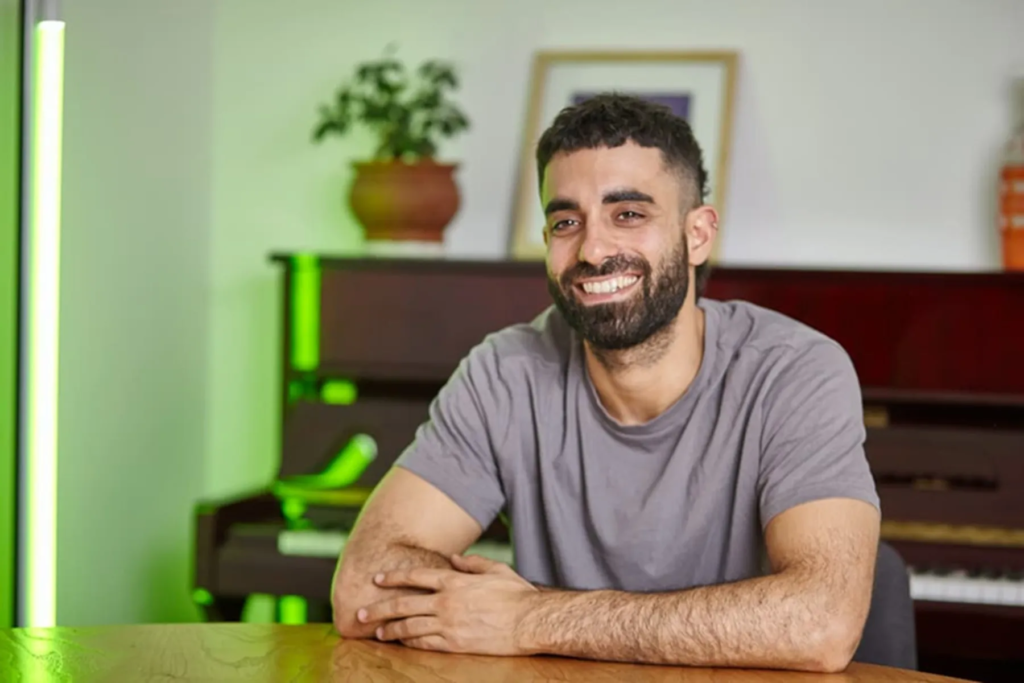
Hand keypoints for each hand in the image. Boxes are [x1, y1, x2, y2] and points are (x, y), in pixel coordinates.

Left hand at [356, 554, 540, 655]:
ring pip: (410, 627)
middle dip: (379, 608)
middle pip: (404, 604)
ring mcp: (449, 625)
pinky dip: (410, 643)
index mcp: (455, 581)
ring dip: (390, 629)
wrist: (530, 622)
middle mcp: (446, 602)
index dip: (394, 577)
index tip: (378, 578)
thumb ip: (472, 563)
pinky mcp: (455, 644)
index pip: (416, 577)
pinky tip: (401, 643)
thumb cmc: (517, 595)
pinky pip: (425, 644)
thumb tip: (454, 559)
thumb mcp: (496, 570)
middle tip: (361, 611)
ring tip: (377, 631)